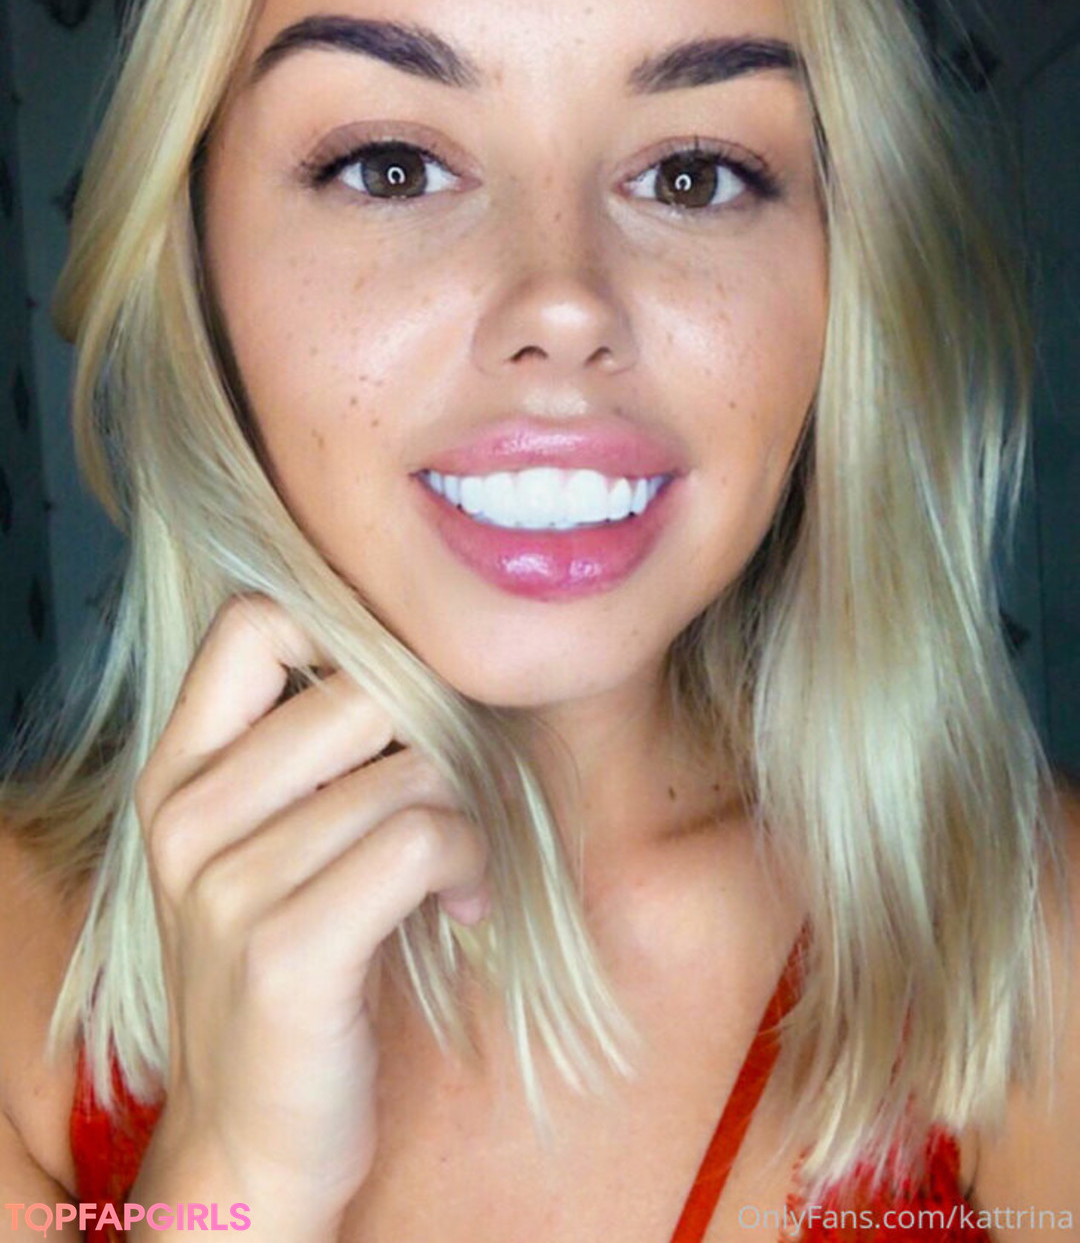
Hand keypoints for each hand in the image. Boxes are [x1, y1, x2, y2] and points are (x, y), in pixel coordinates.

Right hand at [133, 592, 489, 1227]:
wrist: (251, 1141)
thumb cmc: (285, 968)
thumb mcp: (262, 847)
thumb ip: (303, 752)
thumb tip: (423, 652)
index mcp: (177, 773)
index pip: (255, 620)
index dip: (352, 637)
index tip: (399, 711)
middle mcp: (187, 817)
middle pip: (361, 685)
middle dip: (438, 733)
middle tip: (452, 796)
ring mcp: (226, 887)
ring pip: (407, 769)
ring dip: (465, 812)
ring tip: (457, 866)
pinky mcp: (285, 953)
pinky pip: (420, 840)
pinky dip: (467, 862)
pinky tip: (463, 905)